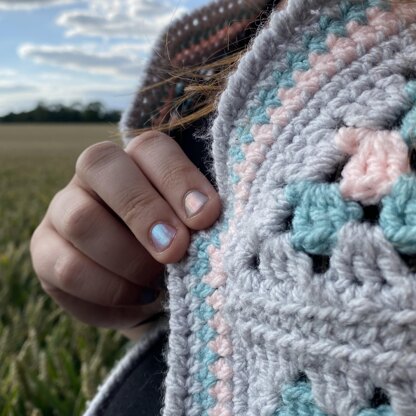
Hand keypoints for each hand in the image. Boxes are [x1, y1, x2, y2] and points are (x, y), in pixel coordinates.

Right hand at [30, 131, 220, 329]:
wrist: (146, 286)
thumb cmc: (176, 248)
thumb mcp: (193, 231)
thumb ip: (197, 220)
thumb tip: (204, 219)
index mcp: (136, 161)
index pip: (150, 147)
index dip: (178, 178)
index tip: (206, 217)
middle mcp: (94, 176)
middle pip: (100, 164)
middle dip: (143, 211)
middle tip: (175, 250)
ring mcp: (63, 209)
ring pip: (81, 218)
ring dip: (128, 258)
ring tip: (159, 282)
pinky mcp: (44, 251)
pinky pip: (67, 268)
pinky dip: (111, 289)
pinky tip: (140, 295)